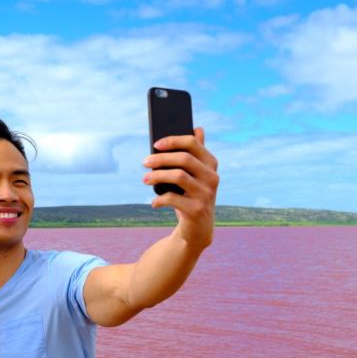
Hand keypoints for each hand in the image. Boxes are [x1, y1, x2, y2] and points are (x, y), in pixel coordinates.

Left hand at [144, 127, 218, 247]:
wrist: (198, 229)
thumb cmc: (192, 196)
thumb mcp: (196, 175)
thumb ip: (197, 153)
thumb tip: (198, 128)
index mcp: (211, 164)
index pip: (193, 143)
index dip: (173, 141)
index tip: (155, 144)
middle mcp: (212, 177)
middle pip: (184, 159)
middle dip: (161, 159)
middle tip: (144, 162)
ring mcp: (206, 194)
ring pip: (178, 176)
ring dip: (157, 176)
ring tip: (145, 179)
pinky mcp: (197, 210)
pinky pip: (173, 199)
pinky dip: (160, 199)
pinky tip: (154, 202)